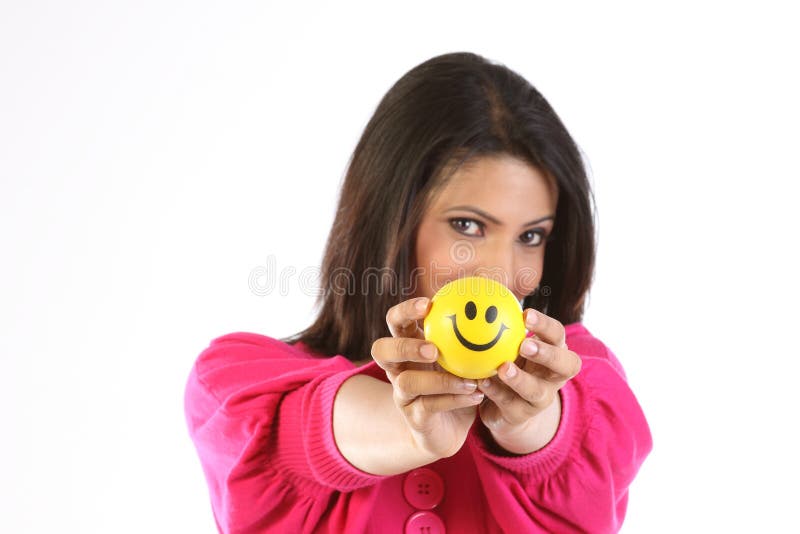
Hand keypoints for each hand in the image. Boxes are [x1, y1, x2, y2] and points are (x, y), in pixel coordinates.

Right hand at [371, 297, 484, 458]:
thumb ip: (474, 334)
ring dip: (438, 379)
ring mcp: (402, 394)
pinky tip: (477, 394)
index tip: (427, 304)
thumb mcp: (465, 357)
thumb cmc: (458, 384)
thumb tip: (503, 302)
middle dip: (404, 346)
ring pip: (406, 382)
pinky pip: (430, 406)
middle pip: (382, 350)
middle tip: (432, 348)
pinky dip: (454, 399)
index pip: (396, 322)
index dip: (404, 311)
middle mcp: (398, 368)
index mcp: (408, 347)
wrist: (448, 430)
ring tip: (467, 378)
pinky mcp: (413, 417)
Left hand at [477, 308, 581, 453]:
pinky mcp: (523, 416)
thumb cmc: (507, 362)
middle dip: (547, 354)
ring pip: (538, 391)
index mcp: (554, 351)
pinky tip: (481, 382)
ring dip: (521, 379)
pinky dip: (496, 393)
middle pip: (566, 365)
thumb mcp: (508, 343)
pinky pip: (511, 405)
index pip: (557, 335)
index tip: (525, 314)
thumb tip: (479, 289)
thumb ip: (500, 323)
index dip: (545, 326)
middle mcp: (555, 376)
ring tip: (503, 368)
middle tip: (525, 345)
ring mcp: (542, 398)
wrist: (506, 408)